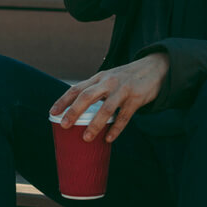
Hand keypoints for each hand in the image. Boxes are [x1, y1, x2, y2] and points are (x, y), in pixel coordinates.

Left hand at [49, 52, 169, 142]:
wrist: (154, 68)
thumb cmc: (126, 78)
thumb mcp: (108, 79)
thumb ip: (95, 90)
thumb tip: (78, 110)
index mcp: (98, 78)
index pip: (76, 89)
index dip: (63, 100)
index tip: (52, 112)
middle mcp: (108, 82)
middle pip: (87, 96)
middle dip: (74, 111)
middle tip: (64, 125)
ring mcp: (123, 90)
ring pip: (106, 108)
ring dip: (95, 124)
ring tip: (86, 138)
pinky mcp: (136, 98)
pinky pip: (124, 116)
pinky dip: (116, 128)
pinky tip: (108, 138)